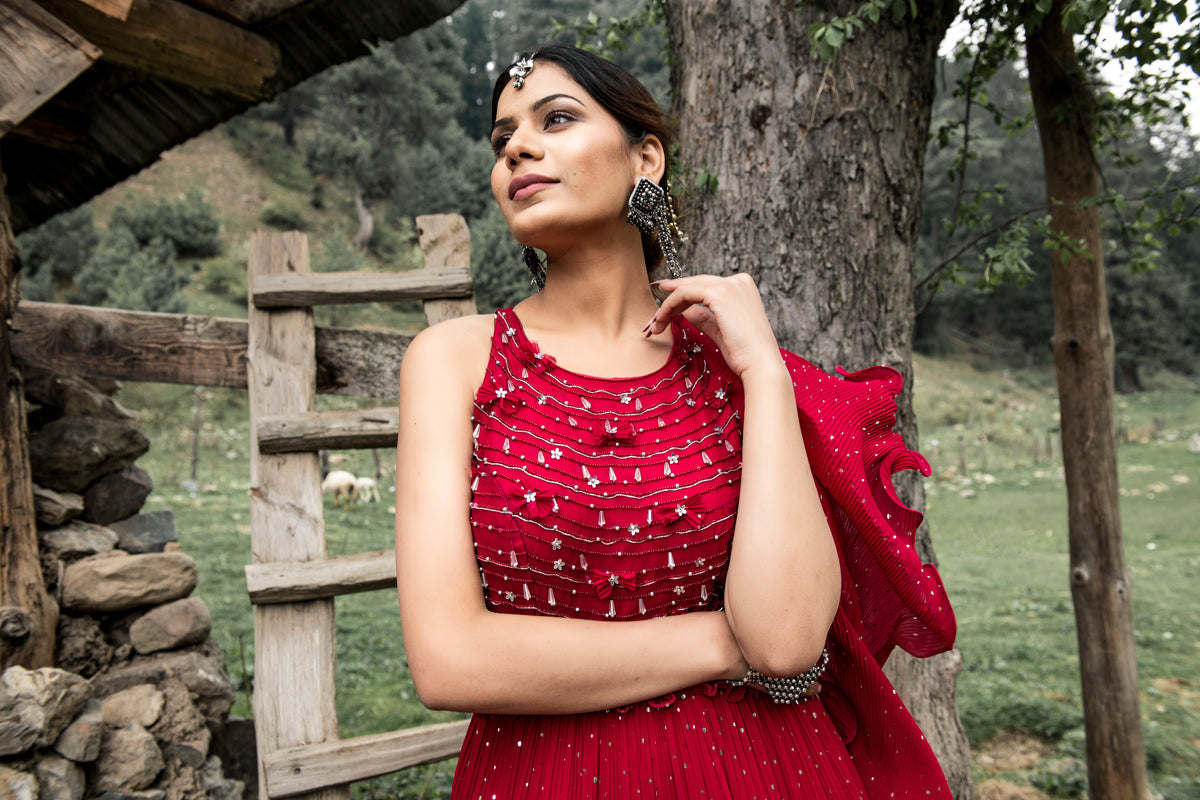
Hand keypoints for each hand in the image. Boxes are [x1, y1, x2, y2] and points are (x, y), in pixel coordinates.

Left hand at [644, 274, 784, 379]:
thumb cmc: (745, 354)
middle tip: (654, 311)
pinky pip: (685, 294)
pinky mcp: (719, 293)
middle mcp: (738, 281)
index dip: (683, 292)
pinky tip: (661, 319)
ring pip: (687, 288)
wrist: (759, 364)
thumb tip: (686, 311)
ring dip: (668, 306)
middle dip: (672, 298)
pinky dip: (670, 306)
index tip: (665, 302)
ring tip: (656, 324)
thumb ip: (704, 317)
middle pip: (695, 284)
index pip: (706, 286)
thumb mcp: (720, 330)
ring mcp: (729, 285)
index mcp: (742, 288)